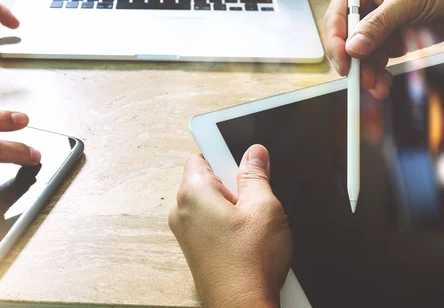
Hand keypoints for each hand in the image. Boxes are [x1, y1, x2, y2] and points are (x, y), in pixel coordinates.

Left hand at [169, 145, 291, 307]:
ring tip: (251, 223)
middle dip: (232, 184)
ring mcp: (186, 231)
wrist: (242, 305)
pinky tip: (246, 238)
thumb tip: (254, 153)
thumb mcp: (263, 207)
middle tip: (253, 200)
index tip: (243, 161)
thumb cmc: (250, 263)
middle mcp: (182, 210)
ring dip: (231, 206)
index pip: (201, 155)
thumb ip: (256, 174)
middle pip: (206, 179)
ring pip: (210, 202)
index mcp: (193, 193)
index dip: (225, 154)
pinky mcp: (194, 248)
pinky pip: (209, 222)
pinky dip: (226, 224)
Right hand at [324, 0, 443, 98]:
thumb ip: (379, 23)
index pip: (336, 16)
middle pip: (346, 38)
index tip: (344, 62)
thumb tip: (352, 47)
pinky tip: (383, 81)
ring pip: (361, 53)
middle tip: (362, 80)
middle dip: (354, 61)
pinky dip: (380, 72)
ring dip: (368, 71)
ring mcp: (377, 21)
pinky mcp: (390, 36)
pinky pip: (377, 58)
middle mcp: (364, 3)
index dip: (337, 41)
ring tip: (377, 86)